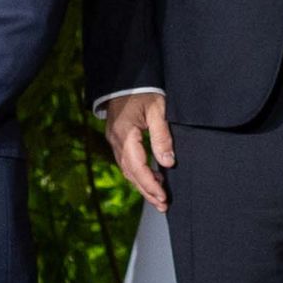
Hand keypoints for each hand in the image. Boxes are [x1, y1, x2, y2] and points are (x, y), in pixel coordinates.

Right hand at [101, 90, 175, 210]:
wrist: (125, 77)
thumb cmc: (143, 90)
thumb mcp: (157, 109)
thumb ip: (162, 136)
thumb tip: (168, 163)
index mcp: (125, 134)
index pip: (137, 167)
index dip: (150, 185)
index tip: (163, 197)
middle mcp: (116, 141)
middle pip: (130, 173)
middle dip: (146, 191)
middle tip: (162, 205)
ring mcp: (114, 140)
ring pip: (127, 170)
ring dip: (142, 184)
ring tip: (159, 197)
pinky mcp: (117, 138)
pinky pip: (126, 162)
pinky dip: (138, 173)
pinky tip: (152, 177)